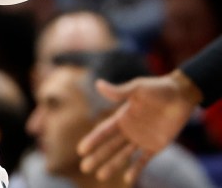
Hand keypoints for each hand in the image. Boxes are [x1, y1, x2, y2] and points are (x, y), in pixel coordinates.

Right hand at [77, 70, 201, 183]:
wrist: (181, 95)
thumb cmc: (158, 88)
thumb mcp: (137, 88)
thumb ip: (119, 92)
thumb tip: (98, 84)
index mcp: (121, 117)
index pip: (103, 132)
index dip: (92, 141)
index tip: (81, 150)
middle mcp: (128, 130)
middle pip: (109, 146)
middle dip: (97, 157)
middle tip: (85, 168)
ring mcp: (142, 139)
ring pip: (123, 155)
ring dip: (112, 165)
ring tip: (100, 176)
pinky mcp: (156, 146)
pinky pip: (144, 160)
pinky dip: (136, 169)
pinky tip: (128, 179)